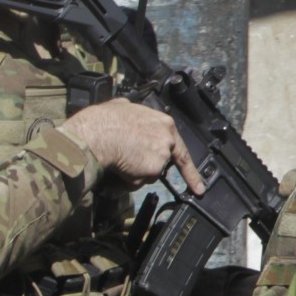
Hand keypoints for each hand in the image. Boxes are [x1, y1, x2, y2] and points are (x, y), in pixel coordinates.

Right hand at [61, 99, 204, 192]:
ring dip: (132, 172)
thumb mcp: (123, 108)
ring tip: (116, 158)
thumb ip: (134, 115)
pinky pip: (136, 182)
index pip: (181, 149)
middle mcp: (167, 140)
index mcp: (164, 123)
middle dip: (148, 167)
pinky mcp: (152, 171)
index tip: (199, 187)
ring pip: (147, 174)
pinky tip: (116, 168)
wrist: (96, 134)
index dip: (189, 170)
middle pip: (161, 161)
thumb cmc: (103, 120)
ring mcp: (162, 157)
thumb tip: (127, 110)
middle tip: (132, 164)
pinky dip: (125, 180)